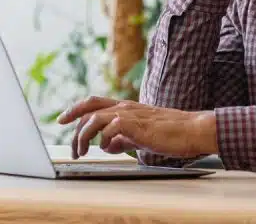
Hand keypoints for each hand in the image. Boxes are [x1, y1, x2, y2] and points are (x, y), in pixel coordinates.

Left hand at [56, 97, 217, 159]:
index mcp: (126, 108)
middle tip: (75, 151)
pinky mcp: (137, 125)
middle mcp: (125, 107)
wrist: (192, 130)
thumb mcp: (140, 136)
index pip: (93, 103)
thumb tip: (107, 145)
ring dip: (84, 137)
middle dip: (75, 131)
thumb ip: (123, 139)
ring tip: (83, 153)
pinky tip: (111, 149)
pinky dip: (105, 141)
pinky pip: (111, 130)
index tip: (62, 119)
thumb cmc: (170, 133)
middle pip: (89, 111)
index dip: (75, 109)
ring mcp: (131, 115)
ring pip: (95, 119)